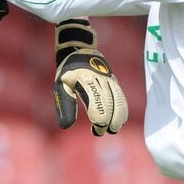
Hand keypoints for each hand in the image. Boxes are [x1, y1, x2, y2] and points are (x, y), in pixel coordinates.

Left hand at [51, 19, 127, 135]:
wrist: (80, 52)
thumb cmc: (68, 72)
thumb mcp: (61, 86)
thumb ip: (65, 106)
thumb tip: (66, 126)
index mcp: (85, 80)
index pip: (96, 103)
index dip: (98, 119)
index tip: (96, 130)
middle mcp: (100, 79)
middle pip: (109, 103)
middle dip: (109, 121)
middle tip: (102, 132)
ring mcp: (109, 79)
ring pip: (119, 100)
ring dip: (118, 117)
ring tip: (113, 129)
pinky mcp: (114, 81)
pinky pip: (122, 97)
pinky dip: (123, 110)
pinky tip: (120, 120)